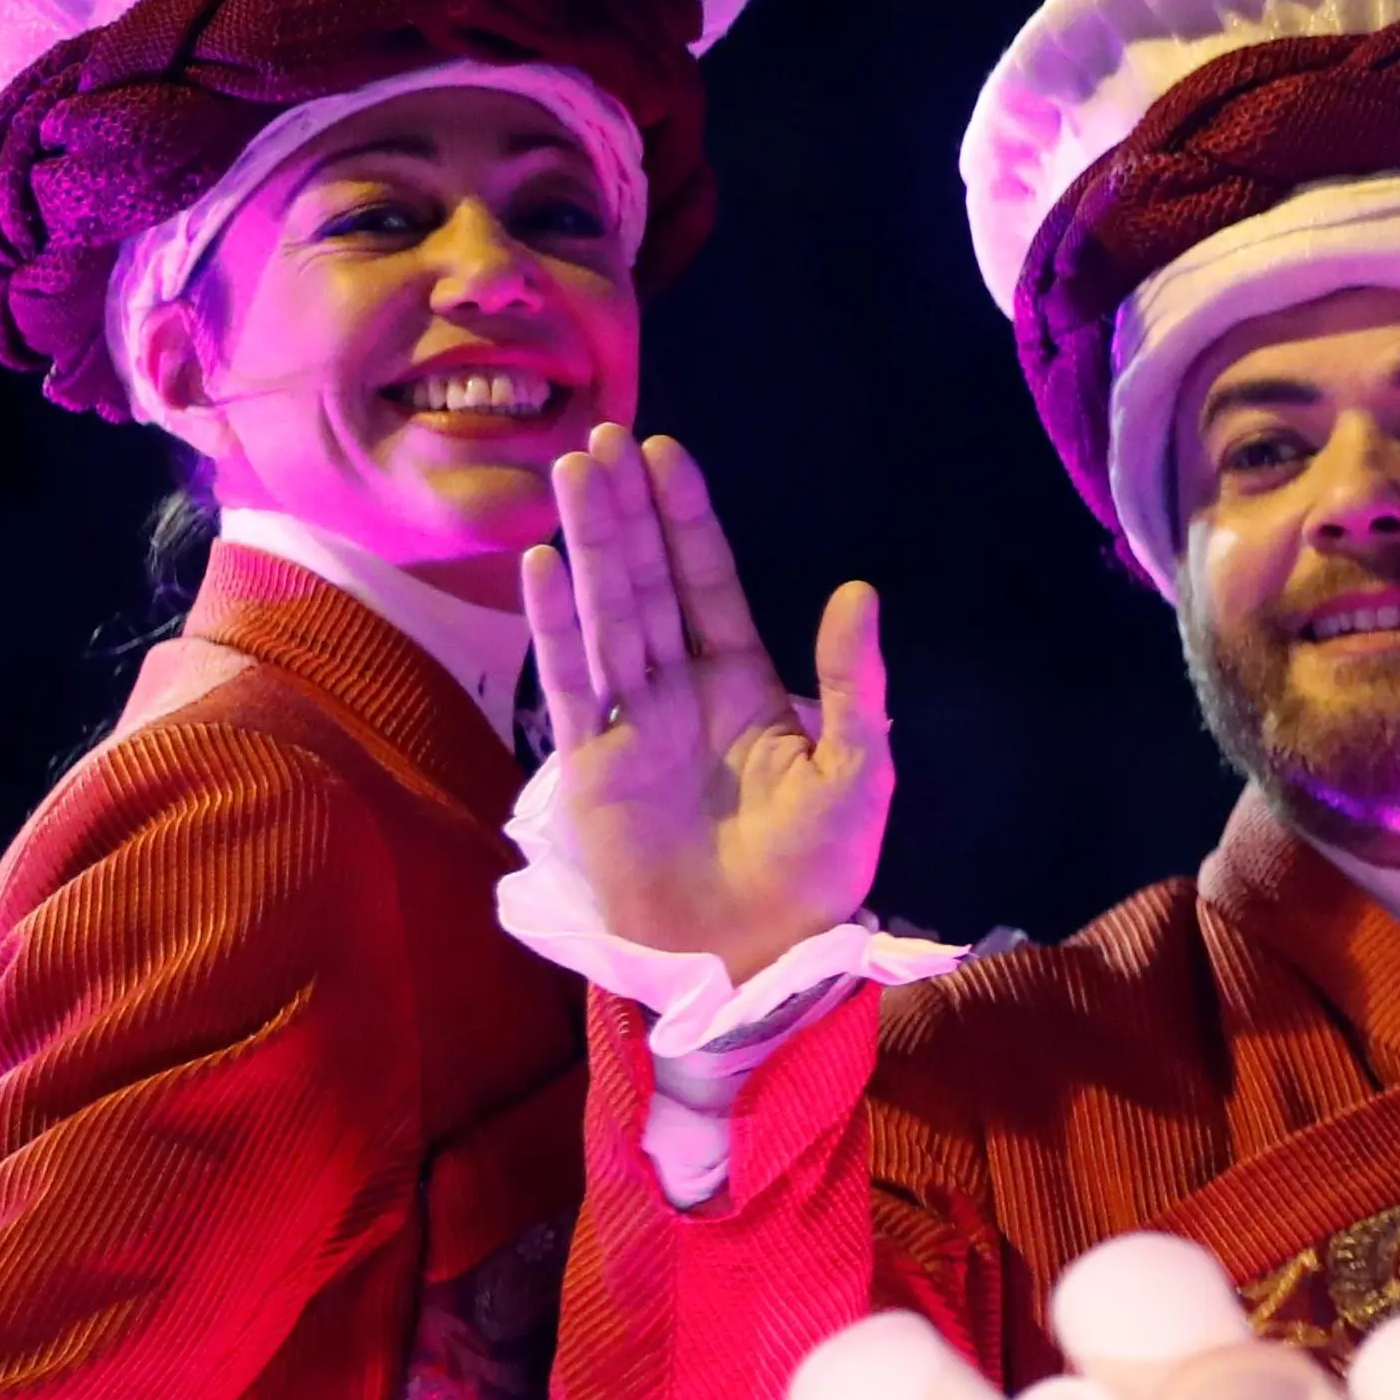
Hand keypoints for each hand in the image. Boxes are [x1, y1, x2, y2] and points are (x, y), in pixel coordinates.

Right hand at [519, 426, 890, 984]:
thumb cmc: (816, 874)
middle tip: (600, 440)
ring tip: (569, 476)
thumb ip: (853, 683)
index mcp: (745, 685)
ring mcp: (632, 726)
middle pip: (647, 583)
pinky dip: (555, 627)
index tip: (662, 453)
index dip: (686, 520)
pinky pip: (571, 685)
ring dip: (588, 547)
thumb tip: (856, 592)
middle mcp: (681, 692)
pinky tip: (541, 568)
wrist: (756, 958)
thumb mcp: (858, 772)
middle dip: (626, 513)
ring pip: (606, 616)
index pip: (708, 583)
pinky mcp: (593, 768)